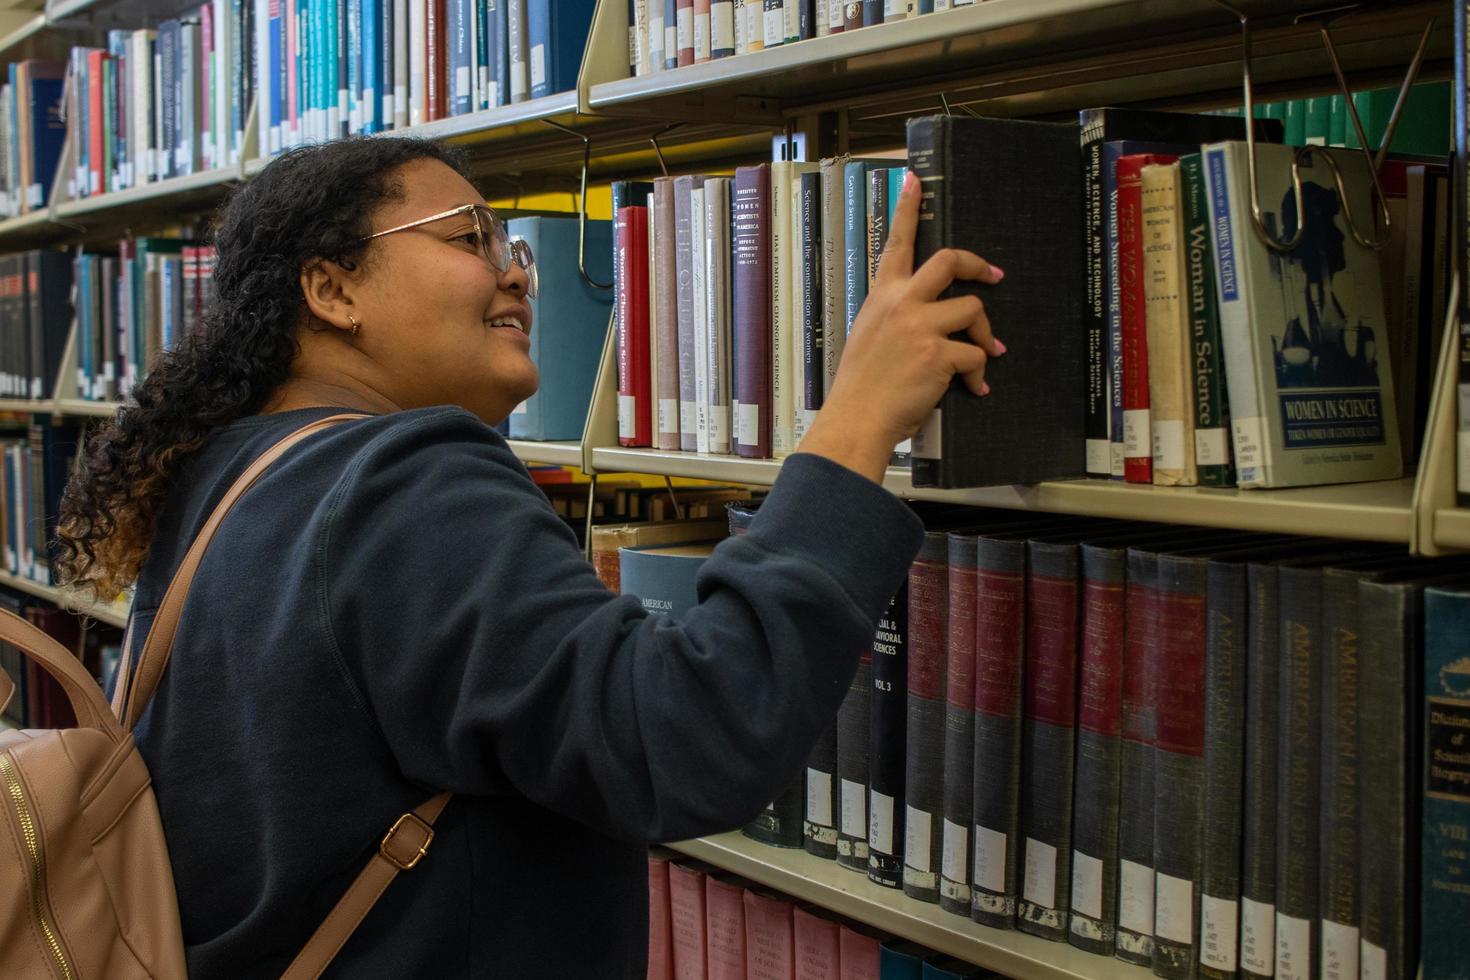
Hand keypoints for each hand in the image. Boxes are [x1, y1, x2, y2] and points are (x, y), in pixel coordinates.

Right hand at [798, 168, 1004, 482]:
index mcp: (882, 297)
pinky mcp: (939, 353)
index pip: (897, 242)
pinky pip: (976, 355)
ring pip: (973, 308)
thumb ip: (895, 319)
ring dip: (985, 334)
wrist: (857, 419)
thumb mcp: (869, 338)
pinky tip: (975, 389)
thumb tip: (929, 322)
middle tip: (994, 275)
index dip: (908, 208)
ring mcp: (920, 326)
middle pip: (950, 260)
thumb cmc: (861, 387)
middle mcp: (901, 303)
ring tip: (986, 354)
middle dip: (979, 265)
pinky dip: (980, 375)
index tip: (916, 180)